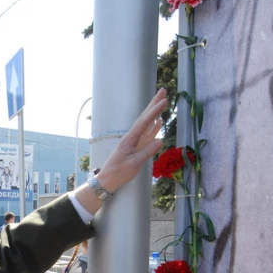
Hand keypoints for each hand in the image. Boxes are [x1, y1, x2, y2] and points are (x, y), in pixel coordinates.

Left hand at [73, 89, 167, 215]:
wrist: (107, 180)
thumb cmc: (118, 173)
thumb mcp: (133, 164)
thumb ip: (146, 152)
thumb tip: (160, 141)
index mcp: (130, 139)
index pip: (144, 122)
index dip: (154, 111)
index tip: (164, 101)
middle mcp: (132, 137)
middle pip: (145, 117)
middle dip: (154, 104)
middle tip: (163, 91)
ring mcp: (134, 142)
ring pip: (146, 124)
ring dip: (154, 112)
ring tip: (162, 101)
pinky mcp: (136, 147)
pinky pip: (146, 135)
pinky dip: (153, 127)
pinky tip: (159, 122)